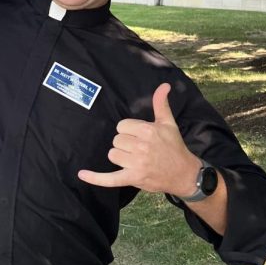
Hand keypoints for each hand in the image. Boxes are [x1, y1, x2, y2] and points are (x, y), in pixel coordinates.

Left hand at [78, 83, 199, 195]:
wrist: (183, 173)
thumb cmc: (174, 147)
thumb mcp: (168, 123)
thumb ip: (161, 104)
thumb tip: (164, 85)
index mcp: (148, 130)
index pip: (121, 126)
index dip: (129, 131)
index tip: (141, 137)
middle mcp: (141, 146)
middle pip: (116, 140)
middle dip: (126, 144)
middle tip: (141, 150)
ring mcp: (136, 164)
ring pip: (113, 155)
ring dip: (121, 157)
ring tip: (136, 160)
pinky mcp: (133, 178)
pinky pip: (109, 178)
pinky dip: (95, 178)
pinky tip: (81, 174)